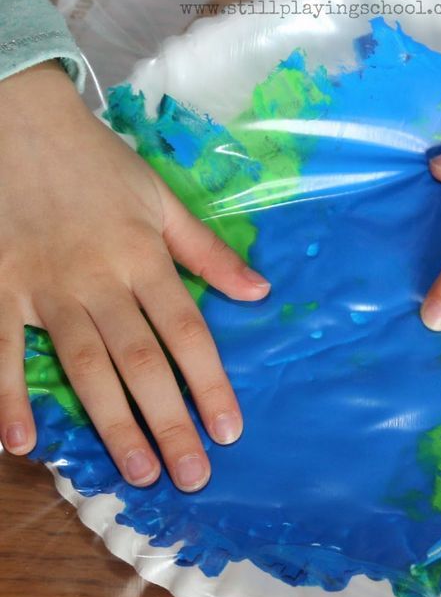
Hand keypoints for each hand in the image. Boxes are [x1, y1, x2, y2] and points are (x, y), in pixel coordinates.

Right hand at [0, 62, 269, 489]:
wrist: (18, 120)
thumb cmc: (96, 163)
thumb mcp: (160, 199)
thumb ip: (207, 252)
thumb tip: (259, 293)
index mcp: (144, 258)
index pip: (187, 333)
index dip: (210, 384)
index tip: (229, 432)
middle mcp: (99, 281)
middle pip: (142, 362)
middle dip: (170, 422)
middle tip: (190, 476)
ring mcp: (45, 289)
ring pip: (85, 366)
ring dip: (112, 423)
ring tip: (138, 471)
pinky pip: (1, 348)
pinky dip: (5, 393)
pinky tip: (20, 442)